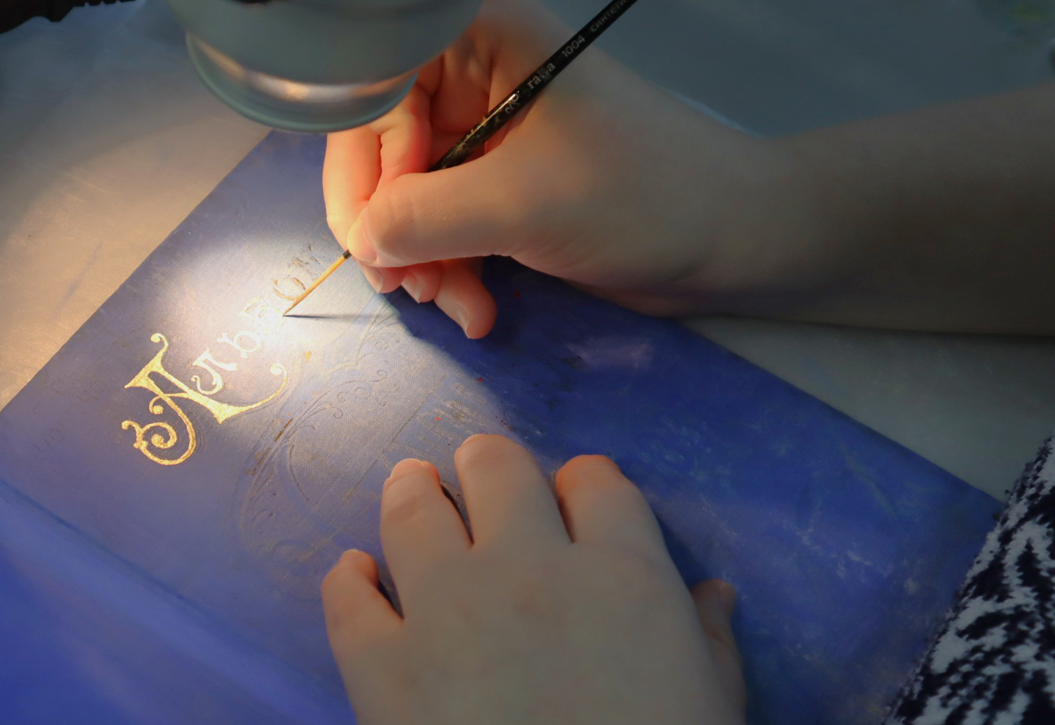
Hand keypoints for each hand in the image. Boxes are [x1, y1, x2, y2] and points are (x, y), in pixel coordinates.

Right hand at [322, 0, 790, 336]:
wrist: (734, 241)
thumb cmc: (645, 195)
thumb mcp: (524, 204)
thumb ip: (424, 217)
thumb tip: (359, 243)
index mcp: (479, 43)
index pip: (373, 96)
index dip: (365, 169)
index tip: (375, 236)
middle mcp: (472, 81)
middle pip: (379, 154)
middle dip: (391, 230)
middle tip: (406, 287)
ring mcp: (483, 140)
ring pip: (403, 202)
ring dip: (420, 264)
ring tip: (454, 305)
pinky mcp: (498, 192)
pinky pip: (437, 231)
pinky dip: (448, 274)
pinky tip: (476, 311)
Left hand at [322, 435, 761, 724]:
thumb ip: (706, 646)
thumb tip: (707, 592)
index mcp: (627, 578)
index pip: (596, 484)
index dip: (584, 489)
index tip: (573, 506)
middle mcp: (530, 572)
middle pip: (497, 471)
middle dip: (491, 471)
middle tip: (481, 485)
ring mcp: (444, 617)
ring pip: (413, 509)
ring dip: (415, 492)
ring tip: (413, 490)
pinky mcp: (379, 675)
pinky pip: (345, 595)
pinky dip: (351, 577)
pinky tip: (357, 577)